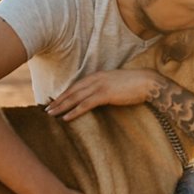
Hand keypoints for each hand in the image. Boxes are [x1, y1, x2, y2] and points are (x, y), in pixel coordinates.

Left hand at [45, 69, 163, 120]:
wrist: (148, 82)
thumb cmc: (135, 85)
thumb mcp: (116, 84)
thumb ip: (105, 88)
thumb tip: (99, 97)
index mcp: (97, 76)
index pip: (76, 86)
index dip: (64, 94)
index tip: (53, 101)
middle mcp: (95, 79)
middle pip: (72, 91)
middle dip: (58, 100)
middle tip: (46, 109)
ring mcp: (100, 86)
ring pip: (75, 97)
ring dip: (62, 106)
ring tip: (51, 114)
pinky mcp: (105, 94)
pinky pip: (86, 104)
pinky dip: (75, 111)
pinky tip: (66, 118)